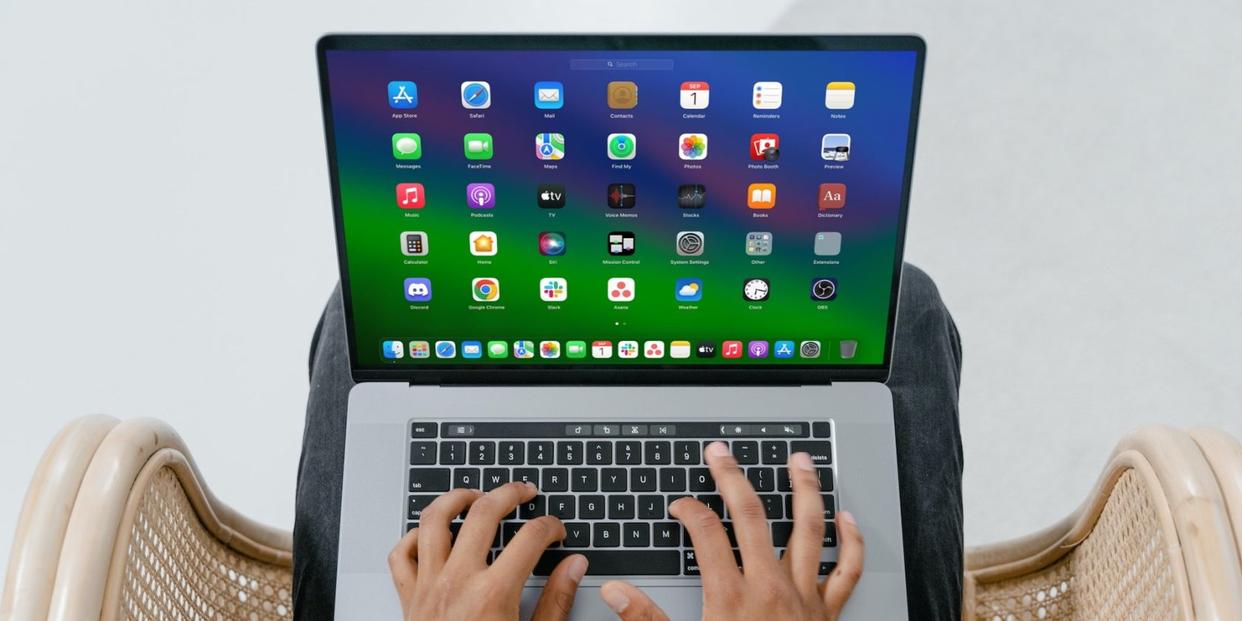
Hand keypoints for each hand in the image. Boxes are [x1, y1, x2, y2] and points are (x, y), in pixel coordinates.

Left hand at [388, 482, 588, 620]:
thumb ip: (556, 602)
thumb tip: (574, 567)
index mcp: (493, 594)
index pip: (530, 538)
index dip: (549, 526)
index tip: (554, 529)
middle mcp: (457, 582)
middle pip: (483, 512)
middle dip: (509, 493)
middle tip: (524, 492)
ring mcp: (428, 586)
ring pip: (434, 519)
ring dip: (456, 498)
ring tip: (475, 494)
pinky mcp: (407, 598)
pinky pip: (401, 554)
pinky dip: (415, 536)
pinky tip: (433, 534)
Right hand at [599, 442, 863, 620]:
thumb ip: (648, 620)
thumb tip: (616, 593)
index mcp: (731, 599)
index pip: (705, 534)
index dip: (688, 511)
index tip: (680, 505)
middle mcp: (770, 589)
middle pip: (751, 517)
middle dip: (733, 479)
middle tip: (722, 454)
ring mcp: (803, 596)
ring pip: (807, 529)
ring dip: (804, 490)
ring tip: (799, 461)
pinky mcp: (827, 612)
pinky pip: (845, 570)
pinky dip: (850, 541)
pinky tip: (847, 518)